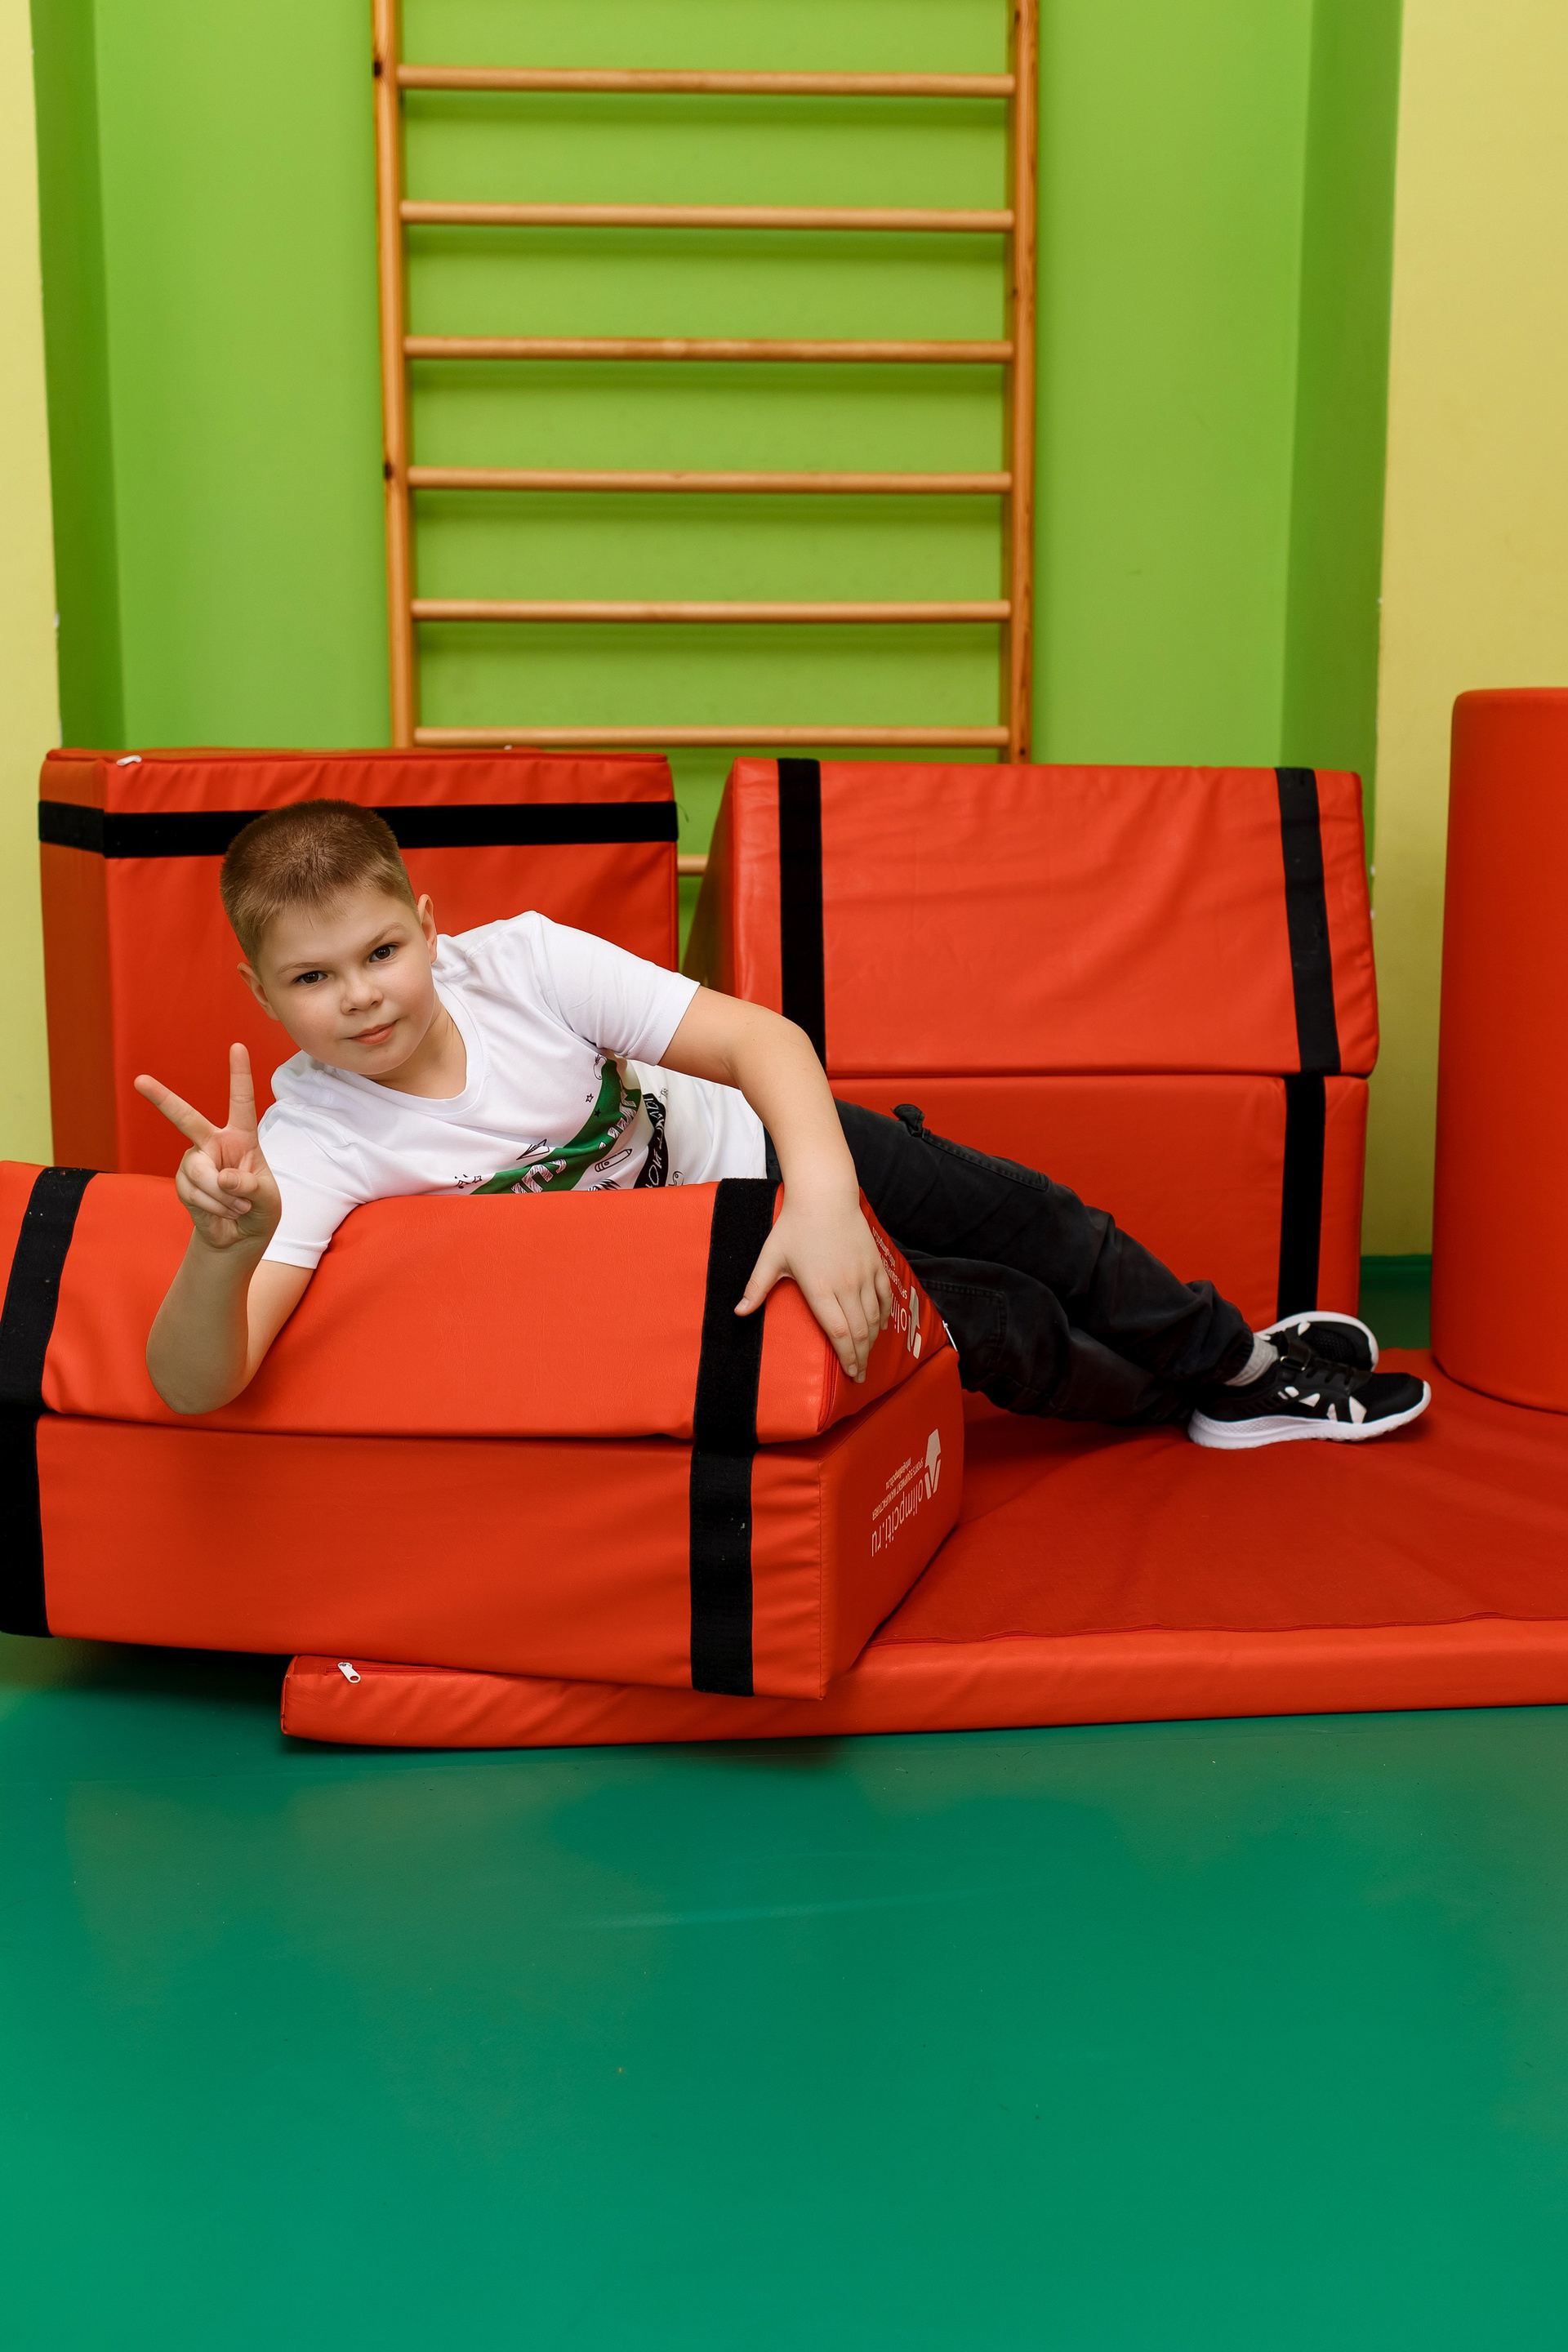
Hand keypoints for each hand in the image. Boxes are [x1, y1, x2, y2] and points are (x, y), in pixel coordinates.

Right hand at [134, 1045, 281, 1253]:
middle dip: (162, 1098)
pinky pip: (192, 1192)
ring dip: (221, 1196)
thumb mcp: (266, 1199)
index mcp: (242, 1137)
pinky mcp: (182, 1182)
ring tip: (237, 1207)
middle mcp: (213, 1143)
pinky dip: (212, 1207)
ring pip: (199, 1172)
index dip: (239, 1074)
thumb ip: (249, 1186)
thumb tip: (222, 1177)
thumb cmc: (259, 1210)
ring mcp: (194, 1162)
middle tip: (139, 1080)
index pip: (241, 1102)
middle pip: (185, 1118)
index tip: (237, 1046)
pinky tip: (222, 1213)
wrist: (239, 1237)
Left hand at [735, 1184, 892, 1381]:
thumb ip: (756, 1287)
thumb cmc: (794, 1225)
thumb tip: (738, 1312)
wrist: (824, 1194)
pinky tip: (880, 1328)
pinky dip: (884, 1316)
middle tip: (859, 1376)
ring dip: (872, 1341)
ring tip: (867, 1357)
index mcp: (819, 1287)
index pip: (838, 1332)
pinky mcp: (875, 1263)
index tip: (849, 1374)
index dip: (846, 1357)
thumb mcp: (770, 1256)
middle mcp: (845, 1285)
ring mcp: (863, 1274)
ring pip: (874, 1317)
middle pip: (859, 1331)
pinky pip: (885, 1296)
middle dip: (860, 1358)